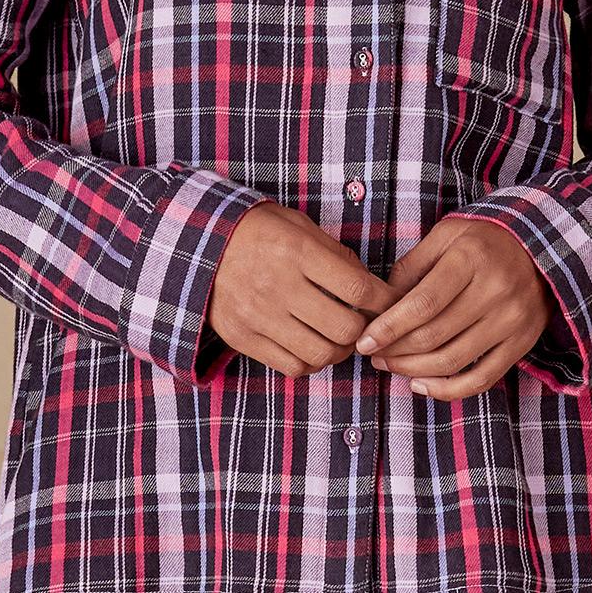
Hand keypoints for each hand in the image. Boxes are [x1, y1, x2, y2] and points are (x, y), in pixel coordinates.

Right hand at [205, 202, 401, 377]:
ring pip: (322, 353)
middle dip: (365, 329)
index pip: (358, 288)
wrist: (199, 244)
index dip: (385, 300)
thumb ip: (335, 253)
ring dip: (340, 350)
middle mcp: (279, 286)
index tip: (392, 302)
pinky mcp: (244, 338)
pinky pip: (292, 366)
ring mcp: (260, 316)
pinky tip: (313, 346)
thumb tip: (369, 283)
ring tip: (341, 338)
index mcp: (297, 252)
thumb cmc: (258, 231)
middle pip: (345, 328)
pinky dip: (311, 362)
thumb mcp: (298, 225)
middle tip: (366, 322)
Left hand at [351, 216, 551, 400]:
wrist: (540, 246)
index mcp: (470, 259)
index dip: (389, 327)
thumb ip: (411, 267)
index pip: (423, 304)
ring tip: (391, 366)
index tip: (365, 341)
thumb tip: (381, 305)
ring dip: (413, 371)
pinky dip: (448, 390)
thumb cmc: (482, 241)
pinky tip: (421, 384)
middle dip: (396, 351)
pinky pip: (482, 379)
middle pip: (434, 335)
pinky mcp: (522, 343)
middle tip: (373, 355)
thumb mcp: (445, 236)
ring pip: (453, 360)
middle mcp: (494, 291)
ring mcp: (511, 320)